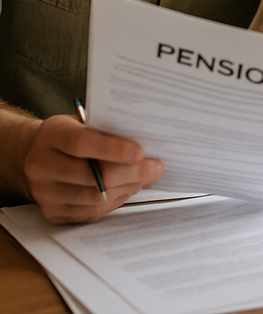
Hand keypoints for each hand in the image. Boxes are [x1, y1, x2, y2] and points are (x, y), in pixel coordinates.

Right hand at [22, 115, 163, 223]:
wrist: (35, 153)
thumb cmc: (69, 134)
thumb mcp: (83, 121)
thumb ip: (108, 130)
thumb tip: (146, 146)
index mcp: (51, 136)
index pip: (81, 143)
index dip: (112, 149)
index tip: (140, 152)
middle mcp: (42, 166)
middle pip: (92, 176)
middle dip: (131, 173)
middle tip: (156, 168)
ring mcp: (44, 193)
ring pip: (94, 198)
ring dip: (127, 188)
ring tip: (146, 178)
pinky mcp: (52, 213)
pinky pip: (90, 212)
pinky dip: (115, 201)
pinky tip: (129, 188)